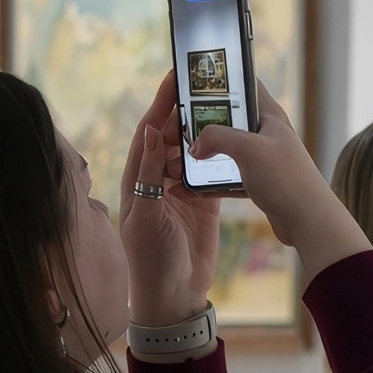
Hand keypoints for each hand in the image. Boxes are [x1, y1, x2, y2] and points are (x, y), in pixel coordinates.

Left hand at [120, 71, 220, 325]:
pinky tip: (236, 143)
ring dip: (207, 131)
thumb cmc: (151, 260)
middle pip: (173, 135)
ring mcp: (182, 192)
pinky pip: (212, 173)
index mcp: (137, 178)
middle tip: (208, 87)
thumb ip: (149, 173)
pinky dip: (222, 158)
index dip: (161, 103)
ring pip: (194, 151)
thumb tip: (151, 131)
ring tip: (225, 108)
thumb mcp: (147, 217)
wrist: (174, 297)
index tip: (175, 76)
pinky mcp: (204, 205)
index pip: (148, 131)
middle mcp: (157, 180)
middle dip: (187, 111)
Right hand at [189, 81, 370, 279]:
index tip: (194, 80)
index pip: (245, 83)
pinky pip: (229, 177)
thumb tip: (195, 146)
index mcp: (270, 115)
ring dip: (205, 154)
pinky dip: (211, 182)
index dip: (221, 78)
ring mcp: (264, 159)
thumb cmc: (285, 178)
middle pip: (230, 119)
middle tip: (176, 124)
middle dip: (203, 121)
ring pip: (227, 150)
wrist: (309, 222)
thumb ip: (216, 137)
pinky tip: (189, 188)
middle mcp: (268, 134)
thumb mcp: (247, 148)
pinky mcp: (261, 183)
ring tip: (178, 156)